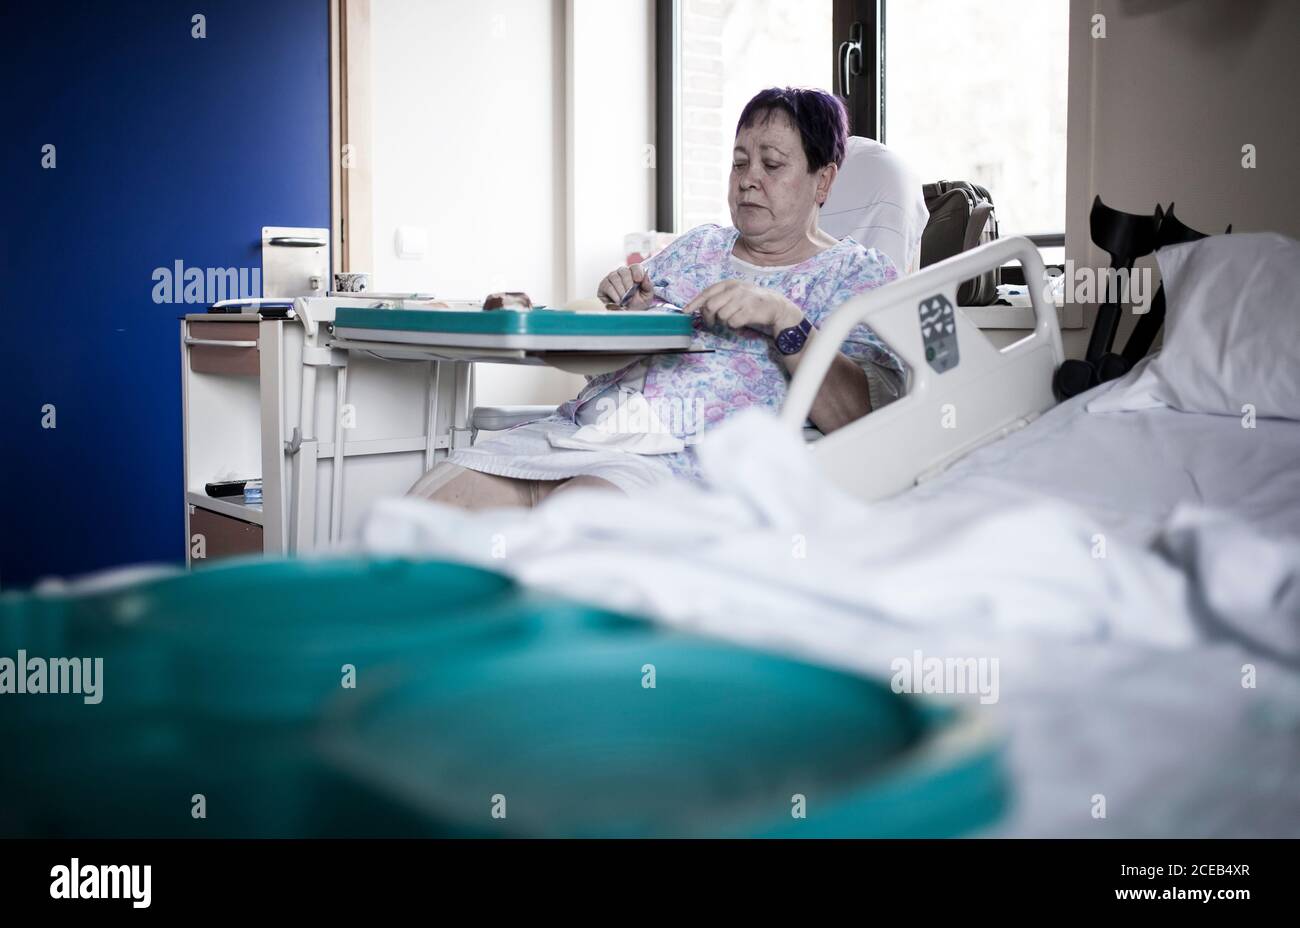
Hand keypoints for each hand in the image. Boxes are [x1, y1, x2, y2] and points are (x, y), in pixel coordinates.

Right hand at [597, 263, 654, 309]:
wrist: (629, 313)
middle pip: (624, 271)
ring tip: (624, 300)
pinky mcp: (603, 285)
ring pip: (614, 277)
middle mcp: (622, 273)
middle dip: (628, 283)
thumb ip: (647, 285)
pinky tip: (618, 301)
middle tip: (630, 294)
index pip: (635, 267)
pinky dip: (614, 294)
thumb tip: (645, 276)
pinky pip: (607, 286)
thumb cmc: (638, 303)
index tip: (638, 280)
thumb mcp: (647, 296)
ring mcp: (612, 278)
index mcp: (634, 273)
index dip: (637, 272)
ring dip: (621, 290)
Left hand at [684, 280, 803, 334]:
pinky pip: (733, 322)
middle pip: (710, 306)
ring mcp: (743, 299)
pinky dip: (734, 325)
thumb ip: (719, 298)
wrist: (775, 306)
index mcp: (729, 284)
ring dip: (724, 322)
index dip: (694, 303)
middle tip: (712, 323)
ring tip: (734, 318)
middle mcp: (735, 289)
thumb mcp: (735, 293)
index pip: (707, 293)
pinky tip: (741, 321)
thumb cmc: (750, 301)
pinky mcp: (750, 310)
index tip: (685, 312)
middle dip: (708, 317)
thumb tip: (699, 308)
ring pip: (721, 316)